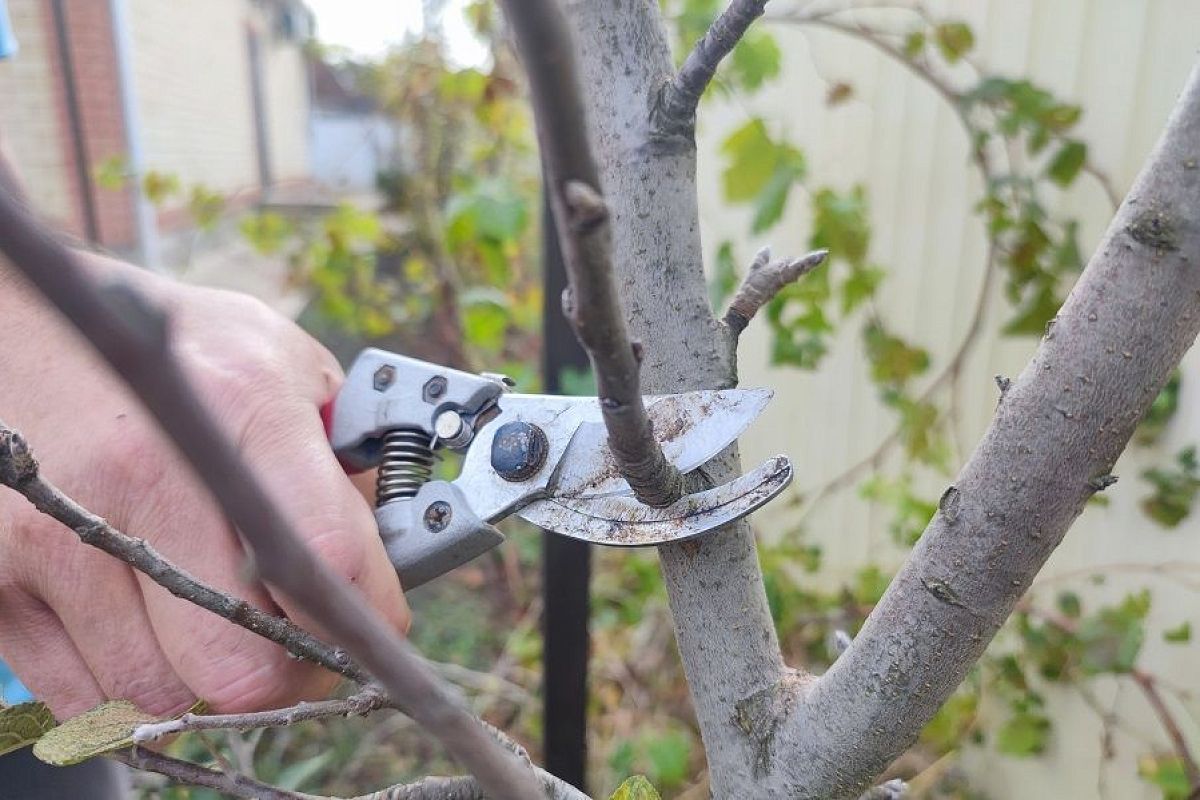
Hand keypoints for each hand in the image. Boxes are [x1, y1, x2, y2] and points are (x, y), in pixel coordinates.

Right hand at [0, 253, 408, 718]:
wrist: (30, 326)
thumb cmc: (178, 352)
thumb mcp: (285, 363)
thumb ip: (348, 455)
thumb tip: (391, 556)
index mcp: (240, 406)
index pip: (324, 556)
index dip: (360, 616)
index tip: (367, 624)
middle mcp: (144, 471)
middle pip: (241, 666)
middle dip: (285, 671)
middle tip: (291, 641)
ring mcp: (59, 530)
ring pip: (164, 694)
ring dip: (202, 677)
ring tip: (210, 617)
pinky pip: (86, 697)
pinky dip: (128, 683)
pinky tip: (143, 622)